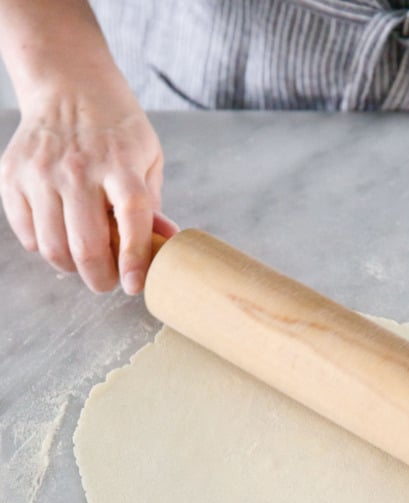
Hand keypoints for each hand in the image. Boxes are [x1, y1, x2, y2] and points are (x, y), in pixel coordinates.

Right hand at [0, 74, 176, 293]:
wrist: (66, 83)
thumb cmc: (114, 127)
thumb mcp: (147, 156)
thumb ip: (152, 204)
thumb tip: (164, 245)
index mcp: (119, 163)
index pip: (131, 218)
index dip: (135, 259)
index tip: (135, 284)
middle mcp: (78, 168)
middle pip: (86, 246)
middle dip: (100, 279)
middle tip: (108, 281)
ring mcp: (41, 172)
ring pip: (53, 248)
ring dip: (71, 268)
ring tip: (84, 259)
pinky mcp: (13, 176)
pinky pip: (27, 234)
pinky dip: (44, 247)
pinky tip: (59, 234)